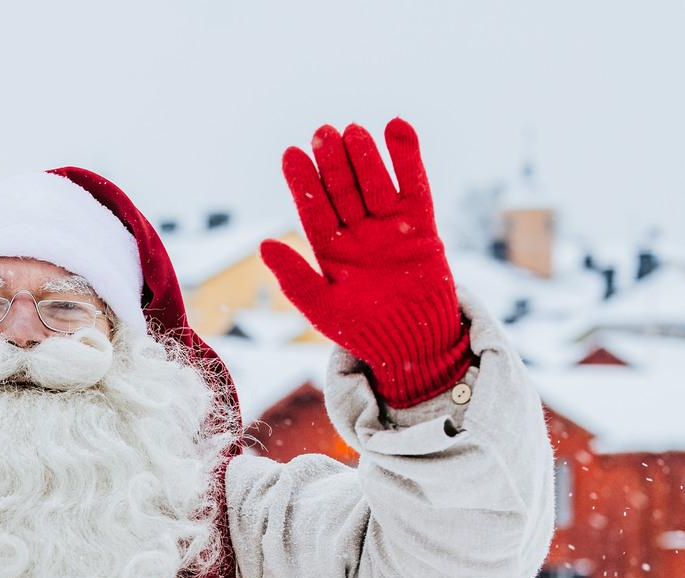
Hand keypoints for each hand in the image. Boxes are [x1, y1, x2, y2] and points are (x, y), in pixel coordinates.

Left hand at [260, 118, 471, 407]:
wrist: (412, 345)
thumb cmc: (362, 331)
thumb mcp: (321, 308)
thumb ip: (294, 278)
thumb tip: (263, 245)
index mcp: (329, 250)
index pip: (313, 208)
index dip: (302, 182)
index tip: (290, 154)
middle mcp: (357, 232)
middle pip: (342, 190)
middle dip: (332, 163)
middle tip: (322, 133)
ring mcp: (389, 226)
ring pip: (374, 183)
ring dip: (364, 157)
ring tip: (352, 133)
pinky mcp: (420, 225)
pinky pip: (414, 186)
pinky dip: (408, 158)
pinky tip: (397, 127)